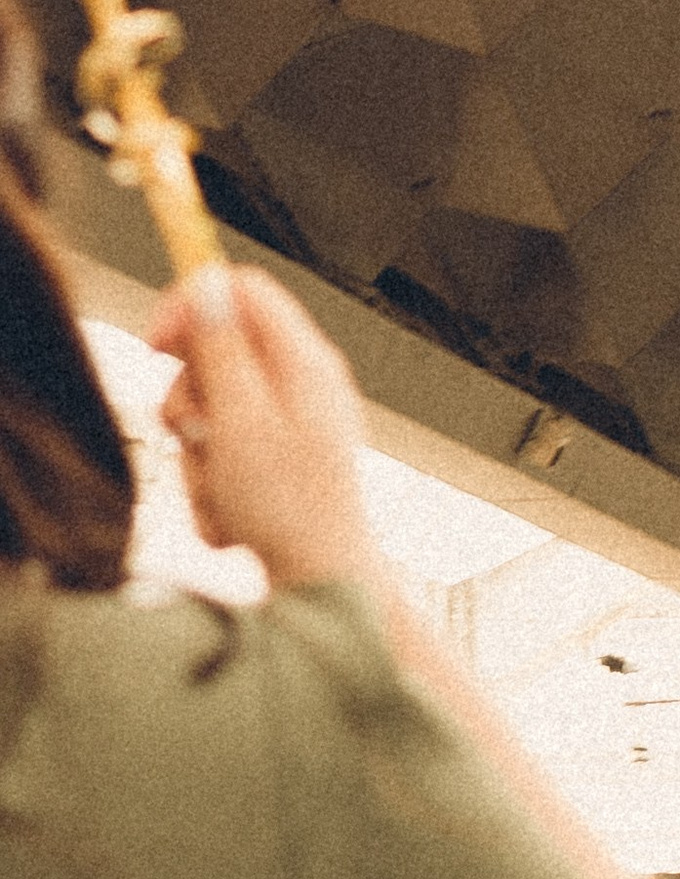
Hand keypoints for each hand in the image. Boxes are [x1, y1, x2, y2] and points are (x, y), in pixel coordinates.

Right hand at [144, 269, 389, 596]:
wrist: (325, 598)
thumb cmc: (287, 514)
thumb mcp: (241, 422)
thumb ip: (221, 349)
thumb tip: (208, 280)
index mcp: (305, 364)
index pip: (240, 288)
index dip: (190, 305)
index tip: (155, 346)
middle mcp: (303, 388)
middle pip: (217, 350)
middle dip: (188, 396)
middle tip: (193, 436)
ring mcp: (292, 429)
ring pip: (212, 411)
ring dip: (198, 455)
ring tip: (222, 496)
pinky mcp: (278, 468)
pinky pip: (225, 457)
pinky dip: (216, 487)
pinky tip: (234, 522)